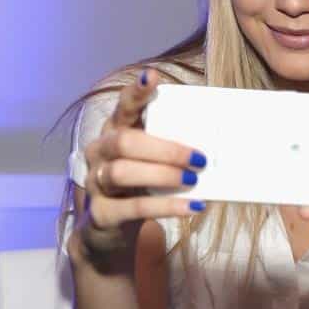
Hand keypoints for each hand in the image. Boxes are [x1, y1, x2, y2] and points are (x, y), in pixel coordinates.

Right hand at [75, 69, 206, 259]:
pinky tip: (191, 207)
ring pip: (123, 172)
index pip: (122, 108)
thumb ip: (168, 149)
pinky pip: (133, 208)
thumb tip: (213, 147)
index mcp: (113, 133)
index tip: (153, 77)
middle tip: (199, 158)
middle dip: (165, 149)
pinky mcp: (100, 214)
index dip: (136, 93)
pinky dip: (165, 206)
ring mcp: (95, 183)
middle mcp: (99, 153)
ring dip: (163, 175)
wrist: (107, 230)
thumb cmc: (137, 187)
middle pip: (125, 142)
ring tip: (193, 180)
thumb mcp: (149, 163)